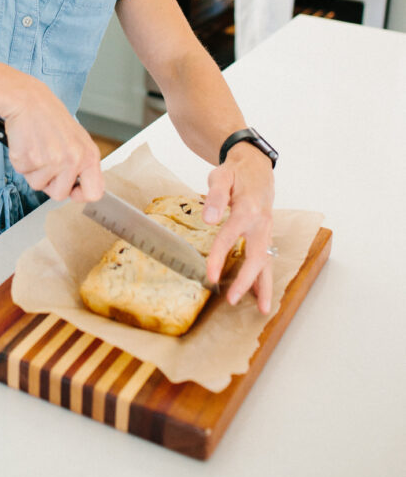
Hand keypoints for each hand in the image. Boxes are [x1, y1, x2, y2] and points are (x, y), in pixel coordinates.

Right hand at [1, 84, 103, 202]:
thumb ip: (82, 163)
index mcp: (89, 155)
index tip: (72, 190)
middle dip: (50, 183)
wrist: (29, 101)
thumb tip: (80, 188)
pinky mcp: (30, 160)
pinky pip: (23, 174)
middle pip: (60, 194)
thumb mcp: (77, 139)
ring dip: (34, 171)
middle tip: (46, 161)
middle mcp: (73, 160)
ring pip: (39, 185)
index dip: (81, 195)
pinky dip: (22, 162)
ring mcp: (51, 161)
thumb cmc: (51, 118)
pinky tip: (27, 144)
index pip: (94, 192)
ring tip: (37, 148)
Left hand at [202, 142, 275, 313]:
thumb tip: (209, 219)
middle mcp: (261, 222)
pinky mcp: (265, 234)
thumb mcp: (222, 176)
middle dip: (246, 281)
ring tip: (263, 310)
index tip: (210, 276)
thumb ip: (215, 196)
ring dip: (264, 286)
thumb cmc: (236, 173)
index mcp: (248, 208)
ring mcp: (266, 230)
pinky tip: (260, 295)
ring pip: (267, 261)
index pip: (231, 236)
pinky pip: (266, 258)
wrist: (256, 167)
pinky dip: (265, 277)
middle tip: (232, 300)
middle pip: (257, 256)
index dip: (220, 257)